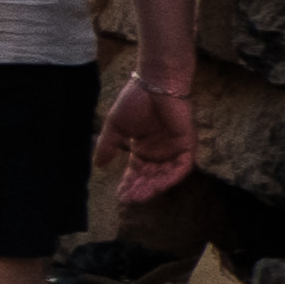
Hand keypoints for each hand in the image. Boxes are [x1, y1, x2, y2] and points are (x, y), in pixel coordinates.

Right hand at [101, 70, 199, 202]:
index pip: (136, 171)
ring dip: (154, 186)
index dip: (129, 183)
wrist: (154, 85)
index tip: (119, 195)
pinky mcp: (187, 145)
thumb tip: (97, 164)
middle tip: (128, 198)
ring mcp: (173, 149)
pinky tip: (157, 186)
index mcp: (143, 147)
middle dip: (140, 188)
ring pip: (165, 175)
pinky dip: (170, 177)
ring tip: (140, 195)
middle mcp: (159, 151)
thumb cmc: (135, 100)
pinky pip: (181, 167)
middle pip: (150, 176)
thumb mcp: (115, 126)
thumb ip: (108, 145)